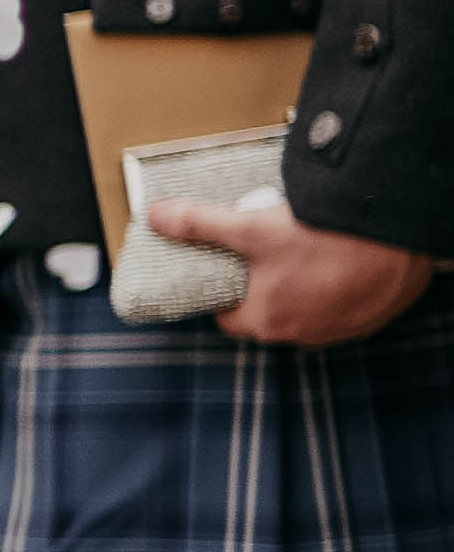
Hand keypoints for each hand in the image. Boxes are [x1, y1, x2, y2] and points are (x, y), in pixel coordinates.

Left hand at [132, 183, 436, 348]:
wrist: (397, 236)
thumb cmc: (323, 238)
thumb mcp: (250, 228)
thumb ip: (199, 224)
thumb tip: (155, 217)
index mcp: (267, 321)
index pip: (229, 319)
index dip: (224, 294)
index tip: (227, 270)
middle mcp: (303, 335)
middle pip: (268, 317)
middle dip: (262, 291)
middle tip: (265, 256)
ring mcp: (342, 329)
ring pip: (308, 314)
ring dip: (302, 292)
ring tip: (303, 256)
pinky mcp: (373, 316)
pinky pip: (345, 308)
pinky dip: (338, 291)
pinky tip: (339, 263)